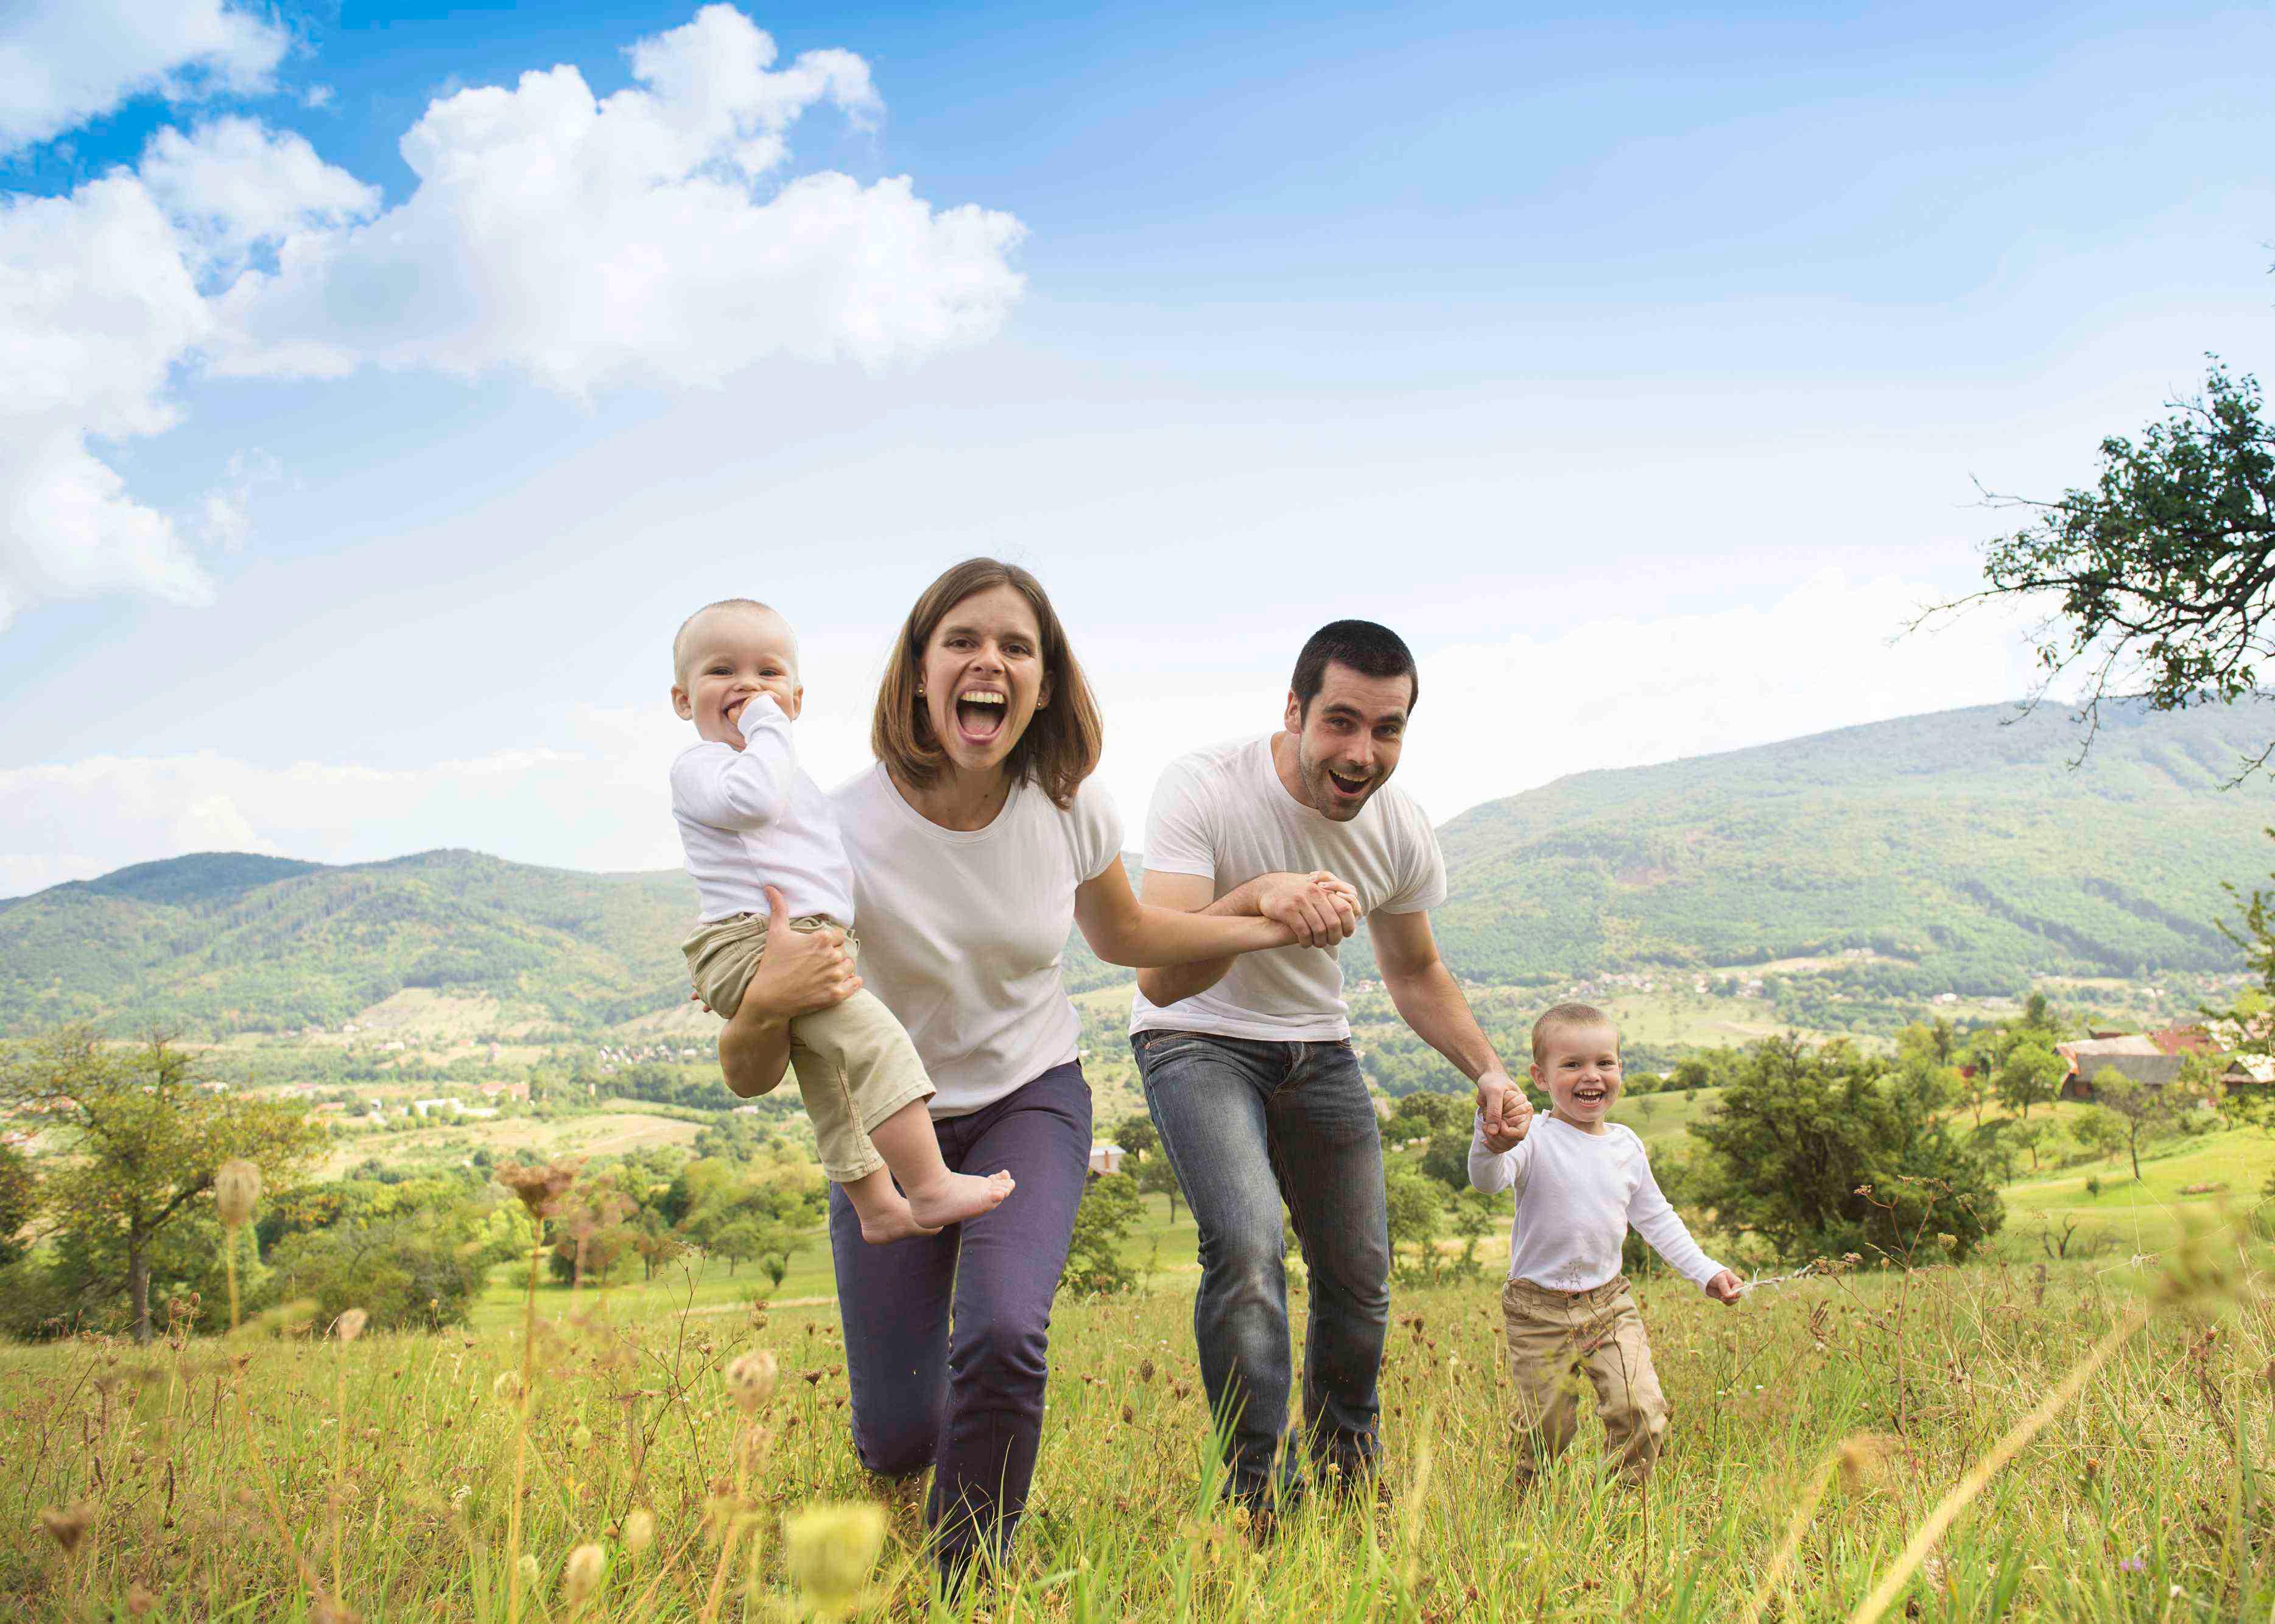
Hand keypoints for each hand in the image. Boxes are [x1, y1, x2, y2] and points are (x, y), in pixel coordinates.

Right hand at [732, 886, 859, 1023]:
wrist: (768, 999)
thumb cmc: (772, 964)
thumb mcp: (776, 933)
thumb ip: (778, 908)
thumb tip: (771, 887)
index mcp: (822, 938)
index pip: (838, 935)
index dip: (828, 942)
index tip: (816, 950)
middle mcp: (832, 956)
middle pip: (843, 951)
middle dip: (833, 955)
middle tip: (817, 964)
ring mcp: (836, 976)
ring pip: (850, 966)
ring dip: (842, 969)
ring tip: (825, 973)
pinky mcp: (837, 994)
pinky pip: (856, 984)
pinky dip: (851, 983)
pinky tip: (838, 983)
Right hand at [1255, 871, 1359, 947]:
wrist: (1269, 889)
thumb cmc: (1297, 893)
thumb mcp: (1317, 888)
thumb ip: (1335, 896)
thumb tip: (1356, 910)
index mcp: (1324, 888)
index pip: (1346, 908)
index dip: (1349, 924)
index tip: (1347, 934)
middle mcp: (1314, 892)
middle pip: (1334, 922)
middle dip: (1334, 937)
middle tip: (1331, 943)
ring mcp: (1300, 900)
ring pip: (1319, 929)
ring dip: (1320, 942)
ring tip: (1317, 945)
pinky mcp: (1287, 910)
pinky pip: (1303, 932)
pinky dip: (1306, 941)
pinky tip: (1305, 944)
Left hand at [1476, 1068, 1528, 1151]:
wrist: (1488, 1080)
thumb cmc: (1493, 1082)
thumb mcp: (1493, 1092)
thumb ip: (1494, 1110)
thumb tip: (1494, 1131)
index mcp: (1525, 1112)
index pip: (1520, 1133)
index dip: (1507, 1133)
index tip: (1496, 1123)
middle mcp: (1520, 1121)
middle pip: (1512, 1142)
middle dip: (1497, 1138)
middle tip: (1485, 1127)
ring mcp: (1511, 1125)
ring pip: (1506, 1145)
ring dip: (1493, 1141)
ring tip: (1484, 1129)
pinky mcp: (1503, 1128)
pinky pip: (1500, 1144)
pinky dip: (1492, 1145)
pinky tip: (1484, 1140)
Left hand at [1704, 1269, 1742, 1304]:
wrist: (1707, 1279)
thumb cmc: (1715, 1275)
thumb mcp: (1720, 1279)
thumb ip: (1725, 1287)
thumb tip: (1731, 1296)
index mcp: (1737, 1282)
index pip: (1741, 1289)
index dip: (1735, 1292)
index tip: (1729, 1293)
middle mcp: (1736, 1288)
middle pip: (1738, 1297)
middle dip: (1731, 1298)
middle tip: (1723, 1297)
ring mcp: (1732, 1294)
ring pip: (1734, 1301)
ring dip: (1728, 1301)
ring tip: (1721, 1298)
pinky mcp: (1727, 1298)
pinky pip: (1729, 1303)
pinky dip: (1725, 1302)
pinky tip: (1721, 1298)